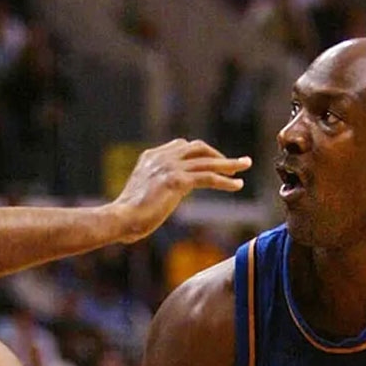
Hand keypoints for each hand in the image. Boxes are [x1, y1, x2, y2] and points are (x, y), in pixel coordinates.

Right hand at [112, 139, 251, 242]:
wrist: (120, 218)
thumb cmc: (129, 214)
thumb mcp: (145, 191)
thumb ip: (159, 184)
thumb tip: (172, 191)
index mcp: (152, 156)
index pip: (182, 146)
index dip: (202, 153)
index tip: (215, 161)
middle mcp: (161, 157)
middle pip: (198, 148)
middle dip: (219, 155)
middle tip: (237, 162)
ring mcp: (169, 167)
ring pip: (207, 162)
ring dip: (229, 164)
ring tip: (245, 166)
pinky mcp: (176, 181)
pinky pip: (208, 177)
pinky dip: (225, 180)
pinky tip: (237, 185)